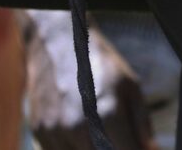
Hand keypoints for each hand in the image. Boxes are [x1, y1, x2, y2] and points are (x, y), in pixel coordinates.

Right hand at [23, 10, 157, 149]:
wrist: (58, 43)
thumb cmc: (100, 64)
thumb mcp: (131, 87)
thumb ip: (142, 125)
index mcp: (108, 115)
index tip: (138, 147)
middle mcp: (80, 128)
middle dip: (116, 149)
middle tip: (119, 137)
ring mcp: (56, 132)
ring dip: (93, 149)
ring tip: (100, 131)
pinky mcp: (40, 132)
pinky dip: (74, 148)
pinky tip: (81, 132)